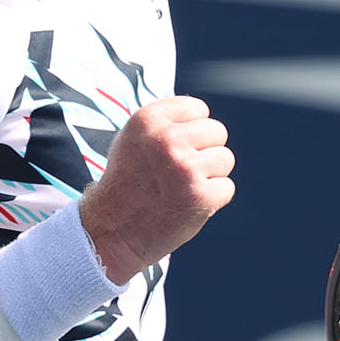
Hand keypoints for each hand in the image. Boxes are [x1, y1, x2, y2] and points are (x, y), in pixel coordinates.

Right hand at [79, 95, 233, 281]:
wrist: (112, 231)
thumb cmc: (127, 184)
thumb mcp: (133, 140)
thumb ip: (165, 122)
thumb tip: (200, 114)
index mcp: (148, 120)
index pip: (198, 109)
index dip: (191, 131)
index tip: (173, 150)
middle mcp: (166, 140)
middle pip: (217, 131)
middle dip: (204, 151)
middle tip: (178, 173)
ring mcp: (185, 168)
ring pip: (225, 158)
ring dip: (210, 175)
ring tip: (181, 189)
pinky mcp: (200, 196)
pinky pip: (226, 187)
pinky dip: (212, 200)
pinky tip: (186, 205)